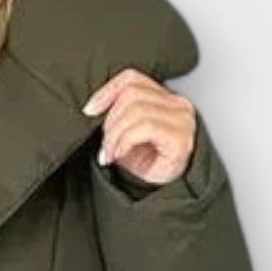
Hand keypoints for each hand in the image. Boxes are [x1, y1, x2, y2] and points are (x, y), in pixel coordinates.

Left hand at [81, 68, 195, 185]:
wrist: (162, 192)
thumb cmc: (146, 163)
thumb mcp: (124, 132)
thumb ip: (116, 112)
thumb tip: (93, 107)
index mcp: (165, 97)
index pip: (132, 79)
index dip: (107, 91)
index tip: (89, 110)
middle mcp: (177, 104)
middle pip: (131, 94)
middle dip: (109, 121)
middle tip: (105, 145)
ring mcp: (182, 119)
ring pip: (136, 110)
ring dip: (114, 135)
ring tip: (110, 153)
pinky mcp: (181, 138)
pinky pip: (145, 127)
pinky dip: (125, 141)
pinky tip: (119, 154)